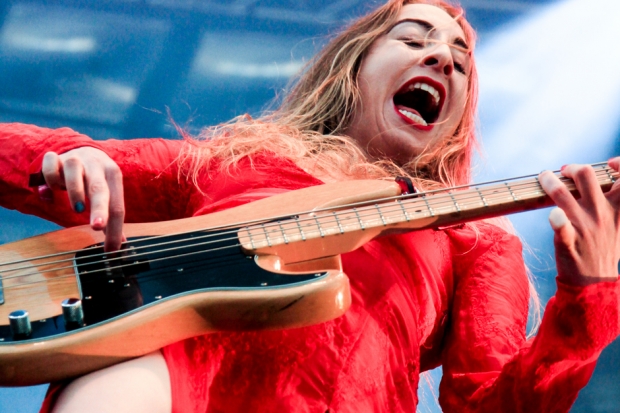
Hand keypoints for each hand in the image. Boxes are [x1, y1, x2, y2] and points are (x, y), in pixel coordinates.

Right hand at [41, 147, 124, 251]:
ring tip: (77, 208)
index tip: (111, 250)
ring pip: (74, 170)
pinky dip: (48, 179)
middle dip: (99, 208)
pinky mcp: (56, 157)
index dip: (115, 229)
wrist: (83, 150)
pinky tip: (49, 192)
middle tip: (97, 227)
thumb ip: (111, 217)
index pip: (117, 205)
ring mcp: (75, 159)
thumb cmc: (96, 178)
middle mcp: (96, 165)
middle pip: (99, 188)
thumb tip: (120, 244)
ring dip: (74, 191)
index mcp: (113, 175)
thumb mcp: (108, 193)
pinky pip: (50, 164)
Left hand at [538, 159, 619, 285]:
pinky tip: (554, 215)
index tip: (609, 164)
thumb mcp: (618, 222)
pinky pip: (561, 226)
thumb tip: (605, 177)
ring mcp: (584, 226)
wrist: (595, 281)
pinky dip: (557, 219)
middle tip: (564, 172)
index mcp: (617, 208)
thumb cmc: (604, 247)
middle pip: (586, 175)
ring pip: (563, 194)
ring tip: (544, 177)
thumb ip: (614, 201)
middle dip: (572, 168)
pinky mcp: (568, 239)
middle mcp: (602, 213)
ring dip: (549, 181)